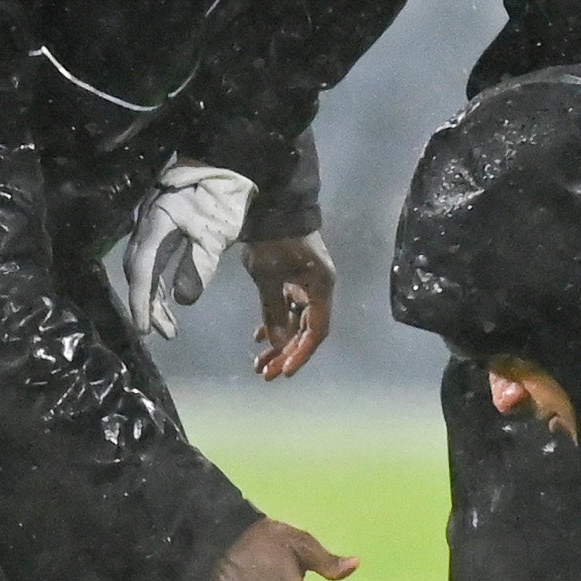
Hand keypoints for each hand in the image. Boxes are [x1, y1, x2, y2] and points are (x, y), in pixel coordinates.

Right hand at [111, 164, 257, 340]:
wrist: (224, 156)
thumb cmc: (221, 194)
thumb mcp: (215, 234)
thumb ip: (198, 268)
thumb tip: (182, 301)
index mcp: (154, 227)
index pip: (141, 273)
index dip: (141, 304)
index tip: (144, 330)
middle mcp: (145, 226)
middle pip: (139, 273)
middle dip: (148, 305)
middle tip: (164, 332)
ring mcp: (151, 223)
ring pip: (146, 267)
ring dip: (155, 296)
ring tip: (170, 324)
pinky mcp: (161, 223)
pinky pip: (154, 258)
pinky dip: (160, 280)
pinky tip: (170, 294)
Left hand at [243, 231, 335, 378]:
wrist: (271, 206)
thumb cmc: (272, 241)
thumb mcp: (268, 278)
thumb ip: (274, 312)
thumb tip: (278, 345)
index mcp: (321, 287)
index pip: (316, 330)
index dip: (301, 353)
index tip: (284, 371)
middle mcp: (319, 288)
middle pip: (306, 330)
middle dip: (286, 353)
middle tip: (266, 374)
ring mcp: (307, 283)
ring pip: (295, 321)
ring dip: (279, 342)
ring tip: (259, 363)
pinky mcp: (294, 278)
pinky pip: (288, 308)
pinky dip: (275, 323)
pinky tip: (259, 338)